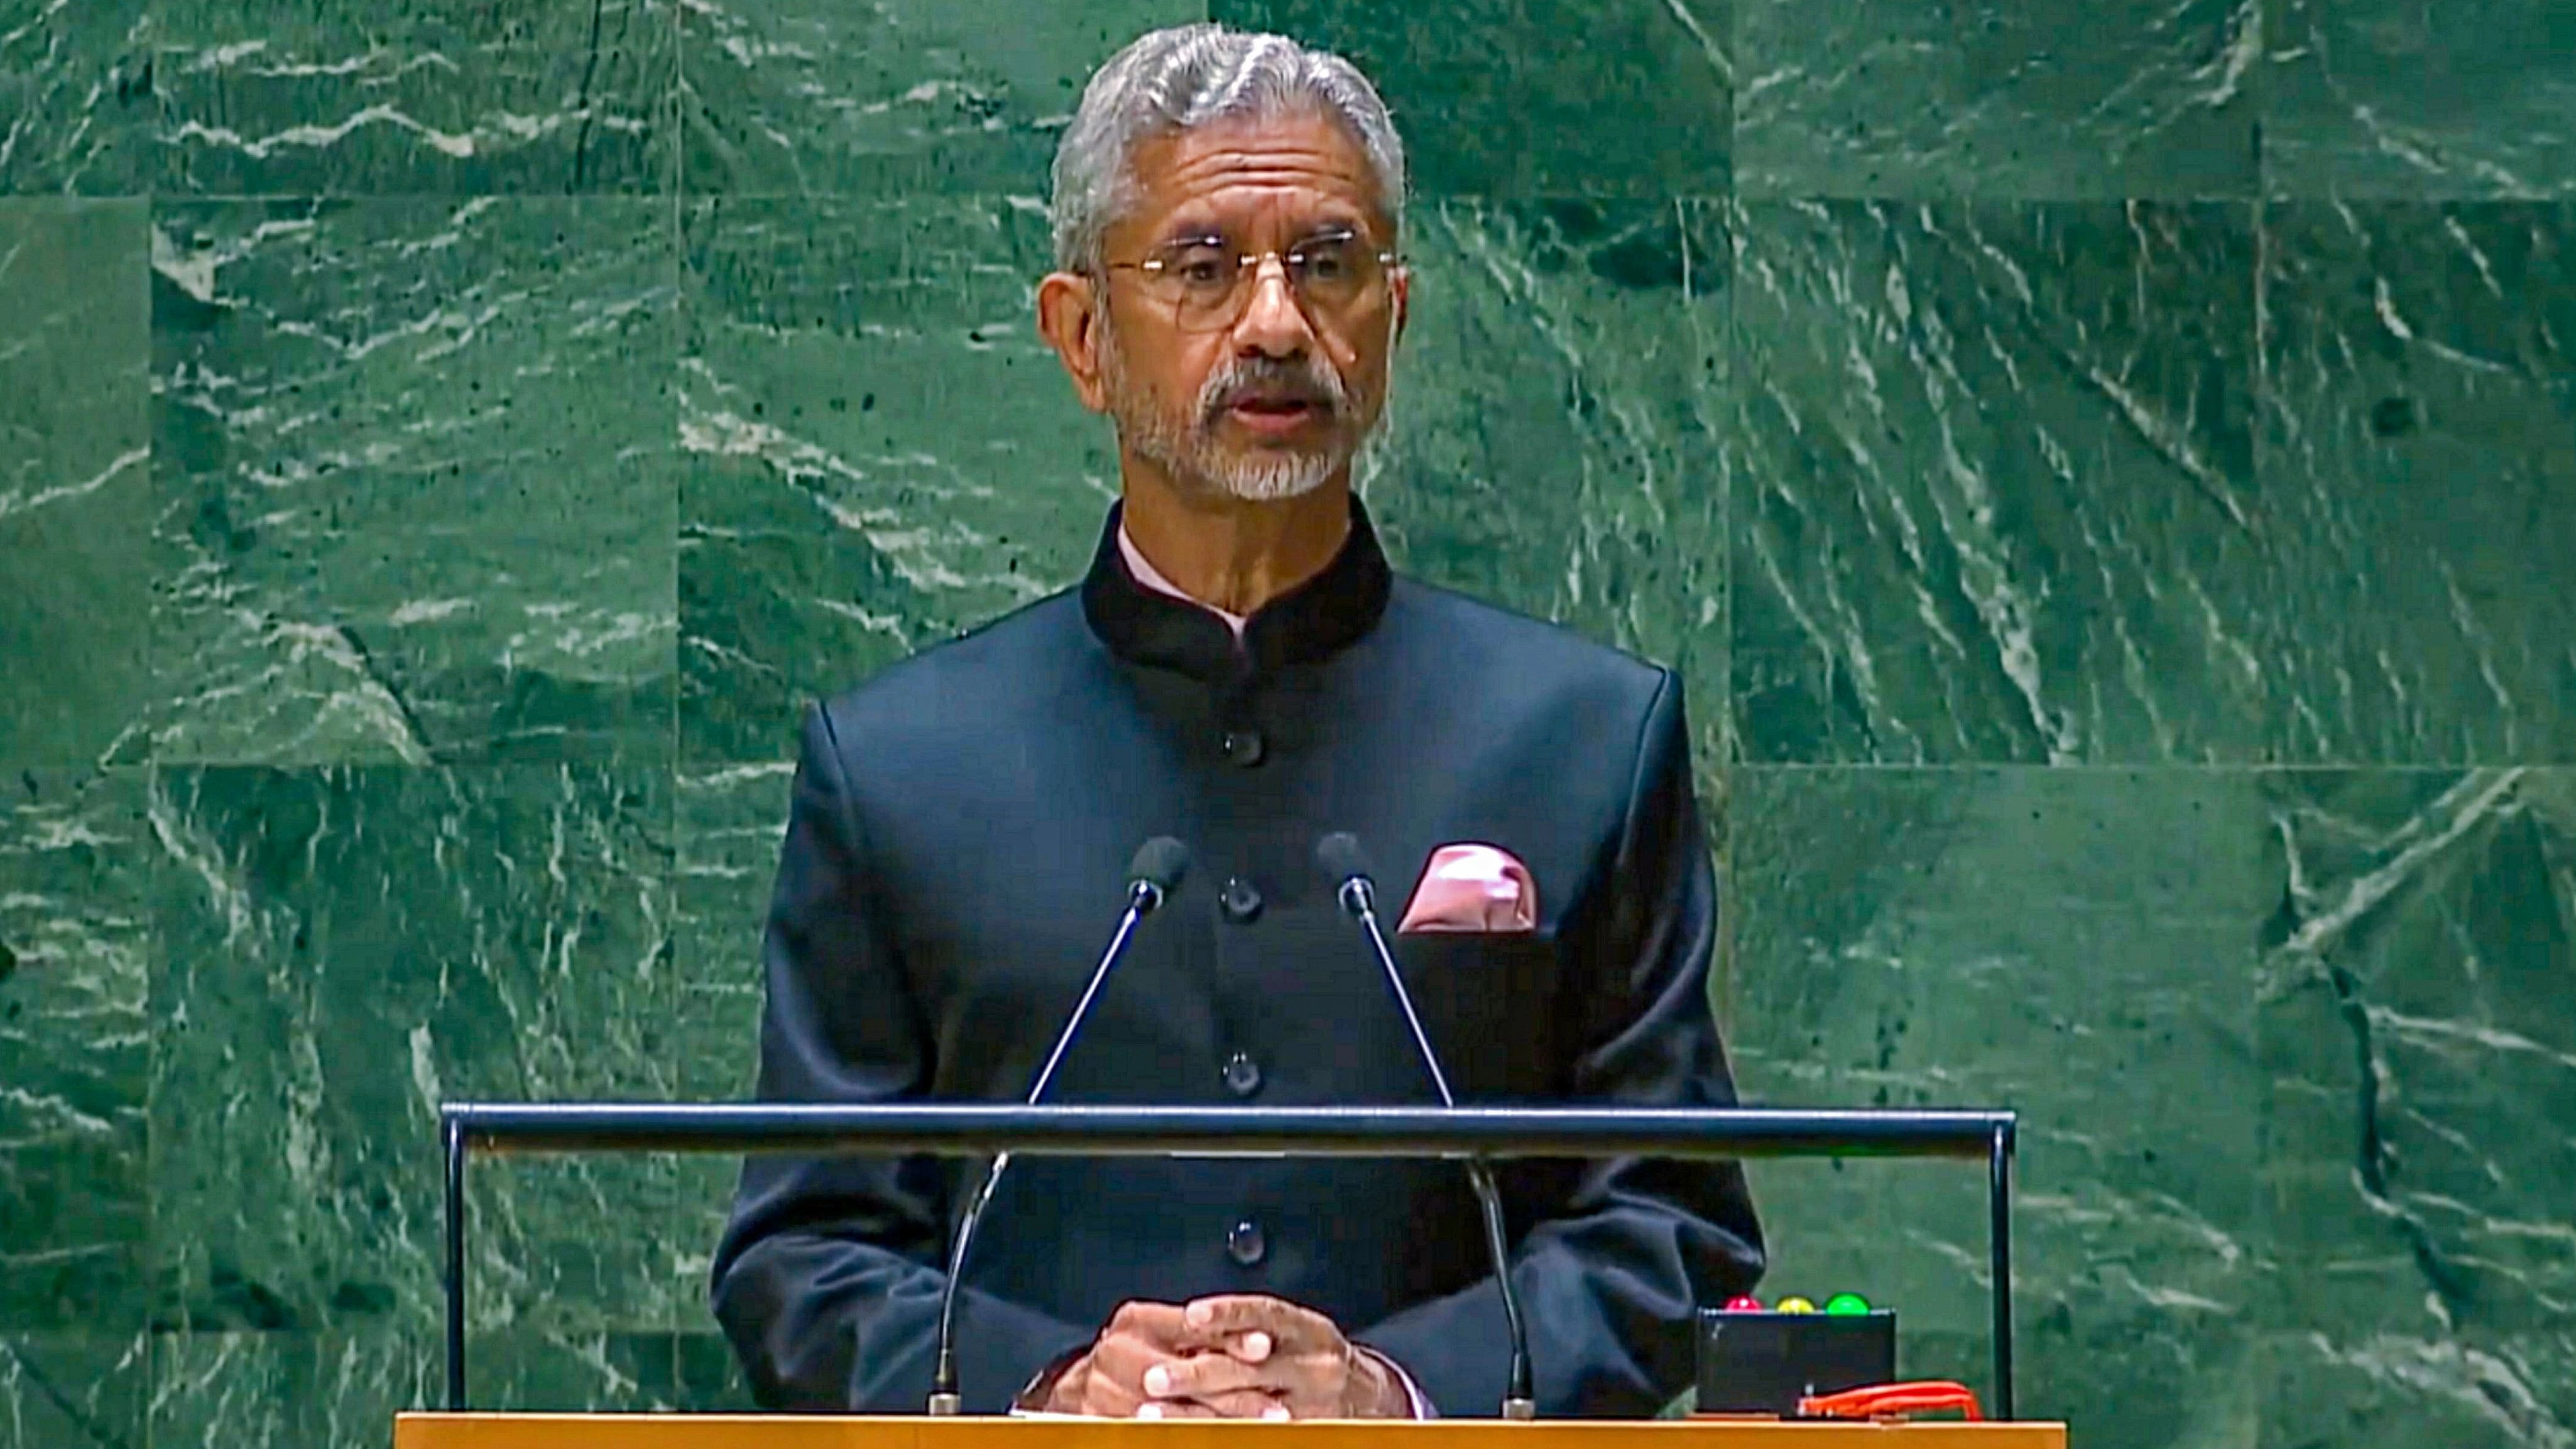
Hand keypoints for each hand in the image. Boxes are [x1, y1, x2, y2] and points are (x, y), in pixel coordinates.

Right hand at [1040, 1300, 1285, 1418]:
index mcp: (1136, 1322)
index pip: (1190, 1327)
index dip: (1228, 1338)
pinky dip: (1189, 1437)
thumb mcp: (1162, 1333)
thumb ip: (1202, 1334)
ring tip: (1261, 1431)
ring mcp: (1104, 1392)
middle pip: (1183, 1376)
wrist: (1078, 1389)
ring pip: (1173, 1414)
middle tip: (1275, 1407)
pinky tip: (1220, 1440)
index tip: (1264, 1347)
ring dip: (1220, 1425)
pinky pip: (1151, 1434)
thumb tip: (1263, 1342)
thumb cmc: (1134, 1354)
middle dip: (1232, 1394)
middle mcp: (1117, 1353)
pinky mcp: (1100, 1423)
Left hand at [1141, 1294, 1413, 1419]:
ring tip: (1152, 1414)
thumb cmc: (1317, 1360)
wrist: (1375, 1401)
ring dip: (1194, 1415)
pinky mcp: (1309, 1435)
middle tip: (1152, 1377)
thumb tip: (1187, 1325)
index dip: (1228, 1313)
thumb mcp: (1298, 1334)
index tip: (1190, 1317)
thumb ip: (1252, 1328)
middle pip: (1250, 1370)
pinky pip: (1260, 1436)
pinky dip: (1219, 1434)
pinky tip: (1189, 1435)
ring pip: (1247, 1412)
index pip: (1267, 1314)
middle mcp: (1315, 1368)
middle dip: (1196, 1374)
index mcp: (1311, 1331)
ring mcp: (1313, 1408)